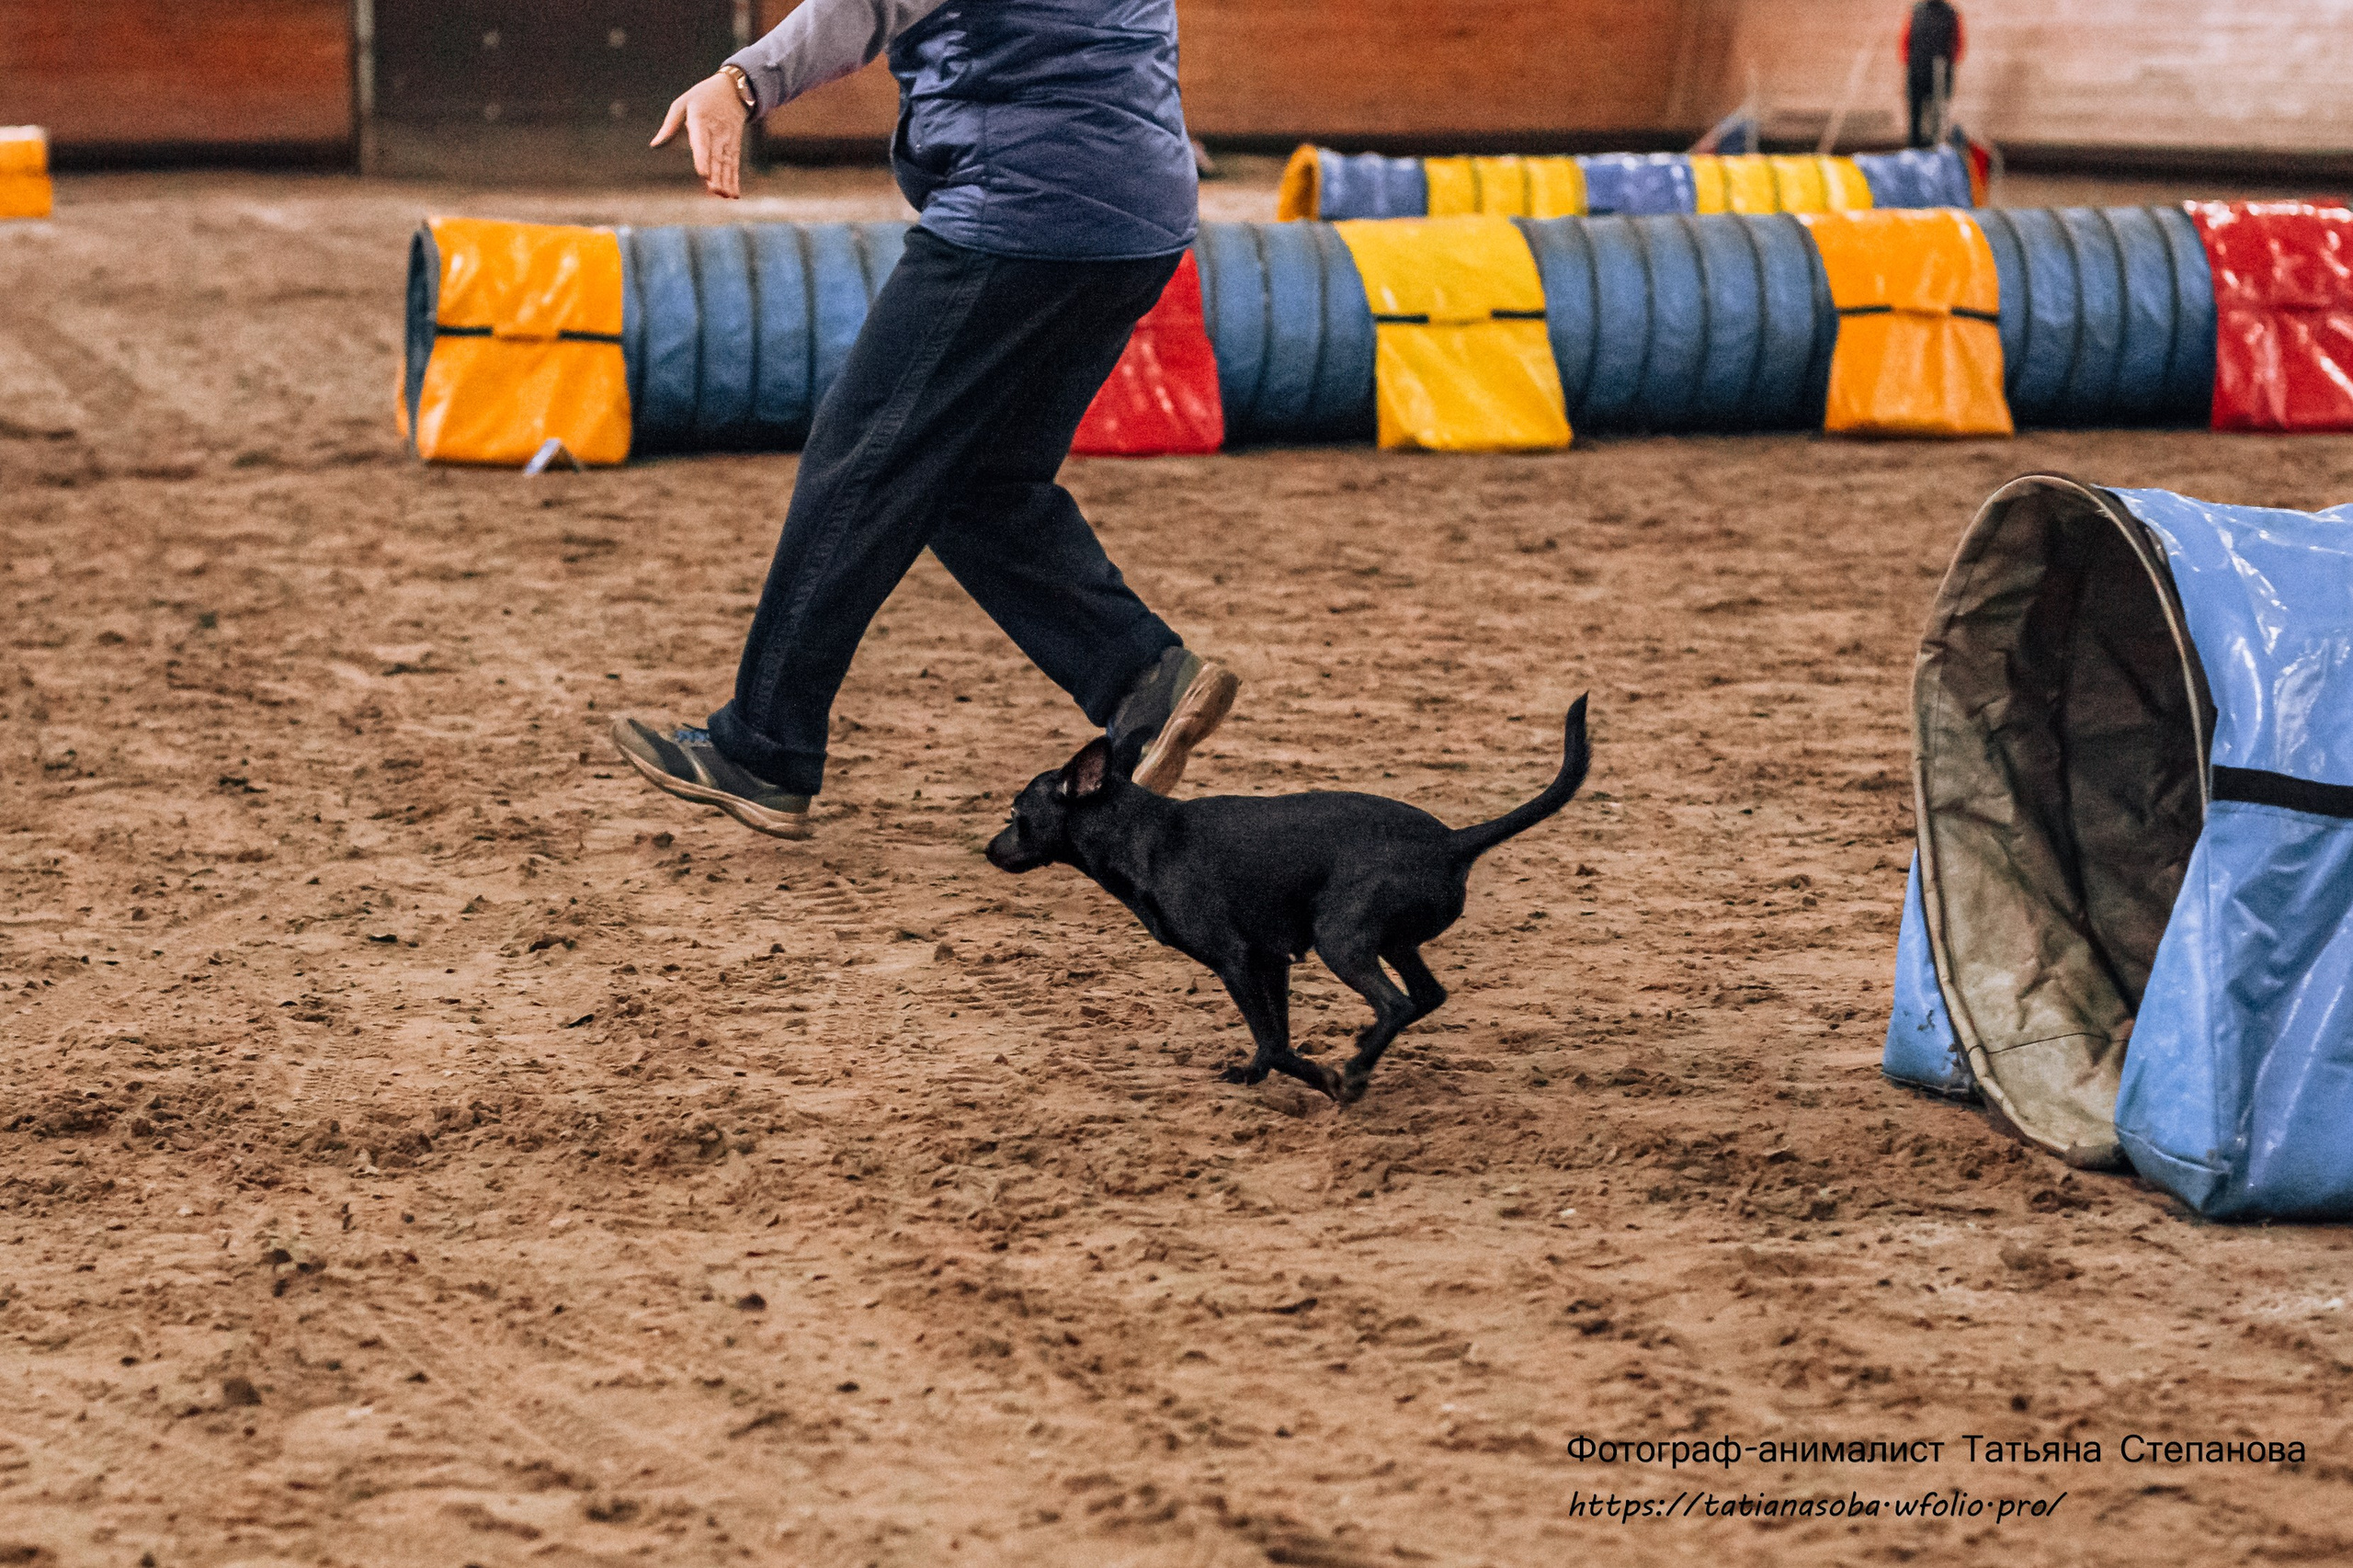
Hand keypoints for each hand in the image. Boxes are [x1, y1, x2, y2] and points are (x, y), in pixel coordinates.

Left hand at [652, 72, 749, 198]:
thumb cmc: (702, 97)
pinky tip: (733, 195)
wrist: (733, 90)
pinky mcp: (734, 146)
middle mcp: (717, 132)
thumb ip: (670, 125)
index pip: (702, 142)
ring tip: (725, 196)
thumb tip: (654, 145)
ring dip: (727, 181)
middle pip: (716, 157)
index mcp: (701, 120)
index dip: (703, 159)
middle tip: (715, 191)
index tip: (703, 175)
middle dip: (717, 175)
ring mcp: (727, 140)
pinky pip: (734, 165)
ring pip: (727, 163)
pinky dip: (734, 180)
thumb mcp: (683, 104)